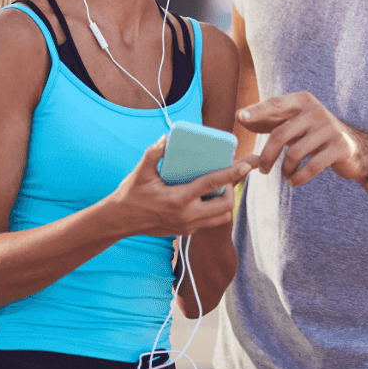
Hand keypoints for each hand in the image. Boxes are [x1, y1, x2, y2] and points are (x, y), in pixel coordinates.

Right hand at [110, 136, 256, 236]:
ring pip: (221, 218)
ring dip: (225, 203)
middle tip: (225, 176)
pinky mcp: (186, 231)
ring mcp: (188, 226)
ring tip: (217, 187)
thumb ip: (153, 153)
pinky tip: (205, 196)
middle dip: (232, 190)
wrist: (120, 221)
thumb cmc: (131, 194)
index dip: (232, 173)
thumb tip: (166, 137)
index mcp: (178, 199)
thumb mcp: (140, 172)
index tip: (248, 165)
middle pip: (225, 206)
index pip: (212, 184)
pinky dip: (214, 210)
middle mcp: (187, 215)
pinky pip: (209, 222)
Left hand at [237, 93, 364, 185]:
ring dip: (285, 169)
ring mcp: (330, 128)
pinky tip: (293, 181)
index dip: (256, 111)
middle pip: (280, 134)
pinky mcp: (340, 147)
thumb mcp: (294, 123)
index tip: (239, 117)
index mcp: (303, 101)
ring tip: (285, 175)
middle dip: (267, 155)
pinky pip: (312, 166)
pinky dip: (298, 178)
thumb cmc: (314, 134)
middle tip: (263, 169)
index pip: (275, 104)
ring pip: (294, 153)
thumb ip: (269, 120)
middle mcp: (316, 110)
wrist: (354, 148)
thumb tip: (239, 117)